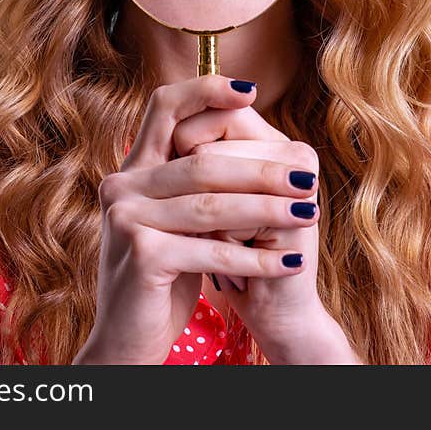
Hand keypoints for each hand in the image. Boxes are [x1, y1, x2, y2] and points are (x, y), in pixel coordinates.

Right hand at [75, 74, 313, 364]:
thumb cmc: (163, 274)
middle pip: (202, 161)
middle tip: (305, 177)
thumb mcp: (176, 217)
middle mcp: (122, 185)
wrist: (127, 338)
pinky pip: (212, 252)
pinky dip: (256, 260)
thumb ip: (194, 177)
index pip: (163, 107)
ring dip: (268, 211)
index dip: (204, 91)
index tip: (251, 92)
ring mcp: (127, 218)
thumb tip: (246, 125)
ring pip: (212, 206)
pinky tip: (289, 262)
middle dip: (261, 170)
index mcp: (133, 168)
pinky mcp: (142, 255)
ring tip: (308, 213)